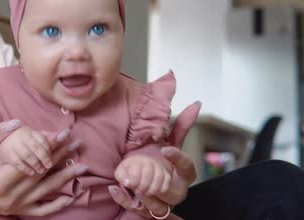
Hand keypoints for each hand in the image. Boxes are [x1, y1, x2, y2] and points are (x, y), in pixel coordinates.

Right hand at [0, 120, 87, 216]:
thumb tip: (16, 124)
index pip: (32, 161)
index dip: (49, 147)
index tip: (62, 133)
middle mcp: (9, 197)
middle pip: (42, 174)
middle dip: (61, 157)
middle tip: (77, 141)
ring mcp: (12, 206)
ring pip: (45, 192)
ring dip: (65, 177)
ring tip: (83, 166)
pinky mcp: (12, 210)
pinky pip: (38, 211)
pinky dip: (55, 205)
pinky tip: (69, 197)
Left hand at [109, 101, 200, 218]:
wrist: (146, 185)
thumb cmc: (161, 162)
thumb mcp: (170, 145)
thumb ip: (181, 127)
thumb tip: (196, 103)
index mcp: (183, 176)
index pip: (188, 169)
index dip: (179, 160)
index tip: (166, 149)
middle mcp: (175, 192)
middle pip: (174, 193)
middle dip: (159, 185)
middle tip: (145, 173)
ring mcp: (162, 205)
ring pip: (157, 207)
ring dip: (143, 195)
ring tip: (129, 182)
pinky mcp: (146, 213)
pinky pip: (137, 210)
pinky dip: (125, 200)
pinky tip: (114, 189)